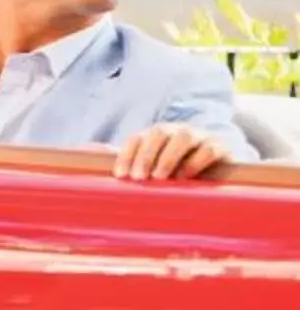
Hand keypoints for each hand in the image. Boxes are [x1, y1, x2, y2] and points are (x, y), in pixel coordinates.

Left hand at [111, 121, 229, 181]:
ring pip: (183, 137)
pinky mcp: (221, 148)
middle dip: (145, 155)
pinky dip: (195, 162)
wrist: (219, 174)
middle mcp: (177, 131)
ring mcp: (201, 137)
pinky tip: (184, 177)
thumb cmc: (176, 174)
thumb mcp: (152, 170)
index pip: (137, 137)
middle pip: (158, 132)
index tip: (120, 175)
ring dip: (168, 156)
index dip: (127, 154)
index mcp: (156, 136)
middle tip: (139, 178)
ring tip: (159, 177)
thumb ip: (126, 160)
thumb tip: (88, 150)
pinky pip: (209, 149)